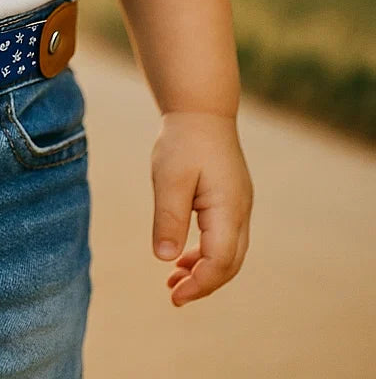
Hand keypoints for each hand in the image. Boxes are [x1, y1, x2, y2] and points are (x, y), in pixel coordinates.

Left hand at [150, 110, 253, 306]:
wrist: (201, 110)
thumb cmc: (183, 141)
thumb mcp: (169, 178)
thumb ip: (169, 218)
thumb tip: (165, 258)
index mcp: (228, 208)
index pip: (221, 261)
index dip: (199, 283)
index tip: (174, 295)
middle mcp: (240, 211)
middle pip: (229, 263)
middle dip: (203, 283)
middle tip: (173, 295)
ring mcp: (239, 206)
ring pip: (229, 252)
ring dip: (204, 270)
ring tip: (173, 281)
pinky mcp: (231, 200)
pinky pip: (224, 237)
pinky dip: (206, 253)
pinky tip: (182, 256)